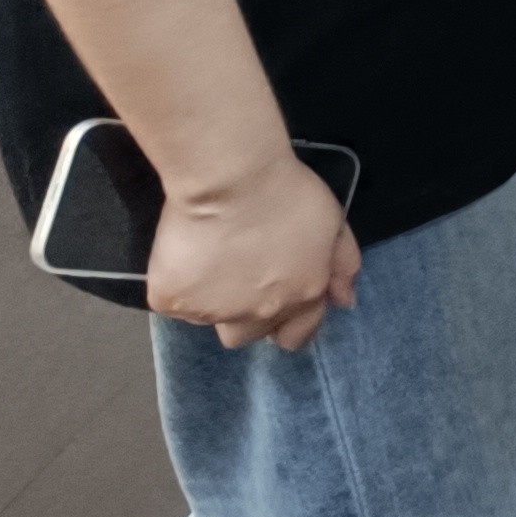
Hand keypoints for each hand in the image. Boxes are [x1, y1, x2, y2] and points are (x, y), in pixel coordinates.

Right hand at [150, 147, 361, 353]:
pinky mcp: (171, 302)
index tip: (277, 301)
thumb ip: (343, 265)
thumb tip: (344, 301)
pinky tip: (185, 251)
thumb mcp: (333, 222)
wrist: (230, 180)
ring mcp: (211, 313)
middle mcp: (257, 314)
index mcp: (301, 296)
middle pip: (247, 336)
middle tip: (239, 277)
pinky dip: (178, 283)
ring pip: (208, 319)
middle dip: (245, 315)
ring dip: (211, 299)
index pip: (297, 335)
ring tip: (211, 257)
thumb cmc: (287, 192)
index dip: (288, 323)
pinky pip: (173, 301)